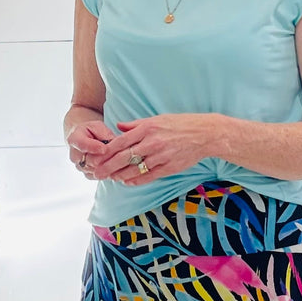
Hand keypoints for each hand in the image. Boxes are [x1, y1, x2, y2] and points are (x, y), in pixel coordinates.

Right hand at [67, 120, 115, 179]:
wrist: (84, 139)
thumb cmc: (91, 131)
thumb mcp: (97, 126)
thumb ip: (104, 133)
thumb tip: (113, 143)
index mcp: (74, 140)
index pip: (82, 145)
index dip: (94, 147)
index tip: (104, 148)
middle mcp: (74, 156)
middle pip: (91, 161)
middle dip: (106, 157)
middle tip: (118, 153)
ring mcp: (80, 167)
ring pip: (97, 170)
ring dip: (108, 165)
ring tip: (117, 157)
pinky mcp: (87, 175)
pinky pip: (99, 176)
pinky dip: (108, 171)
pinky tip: (114, 164)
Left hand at [88, 114, 219, 185]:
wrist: (205, 134)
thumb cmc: (181, 124)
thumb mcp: (157, 119)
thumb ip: (136, 124)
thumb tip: (119, 127)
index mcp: (147, 128)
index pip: (120, 142)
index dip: (106, 152)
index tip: (97, 157)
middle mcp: (152, 143)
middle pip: (124, 158)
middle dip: (108, 167)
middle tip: (97, 173)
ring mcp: (160, 156)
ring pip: (135, 169)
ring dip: (120, 175)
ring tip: (111, 178)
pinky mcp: (169, 167)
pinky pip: (148, 176)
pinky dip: (137, 180)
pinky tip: (128, 182)